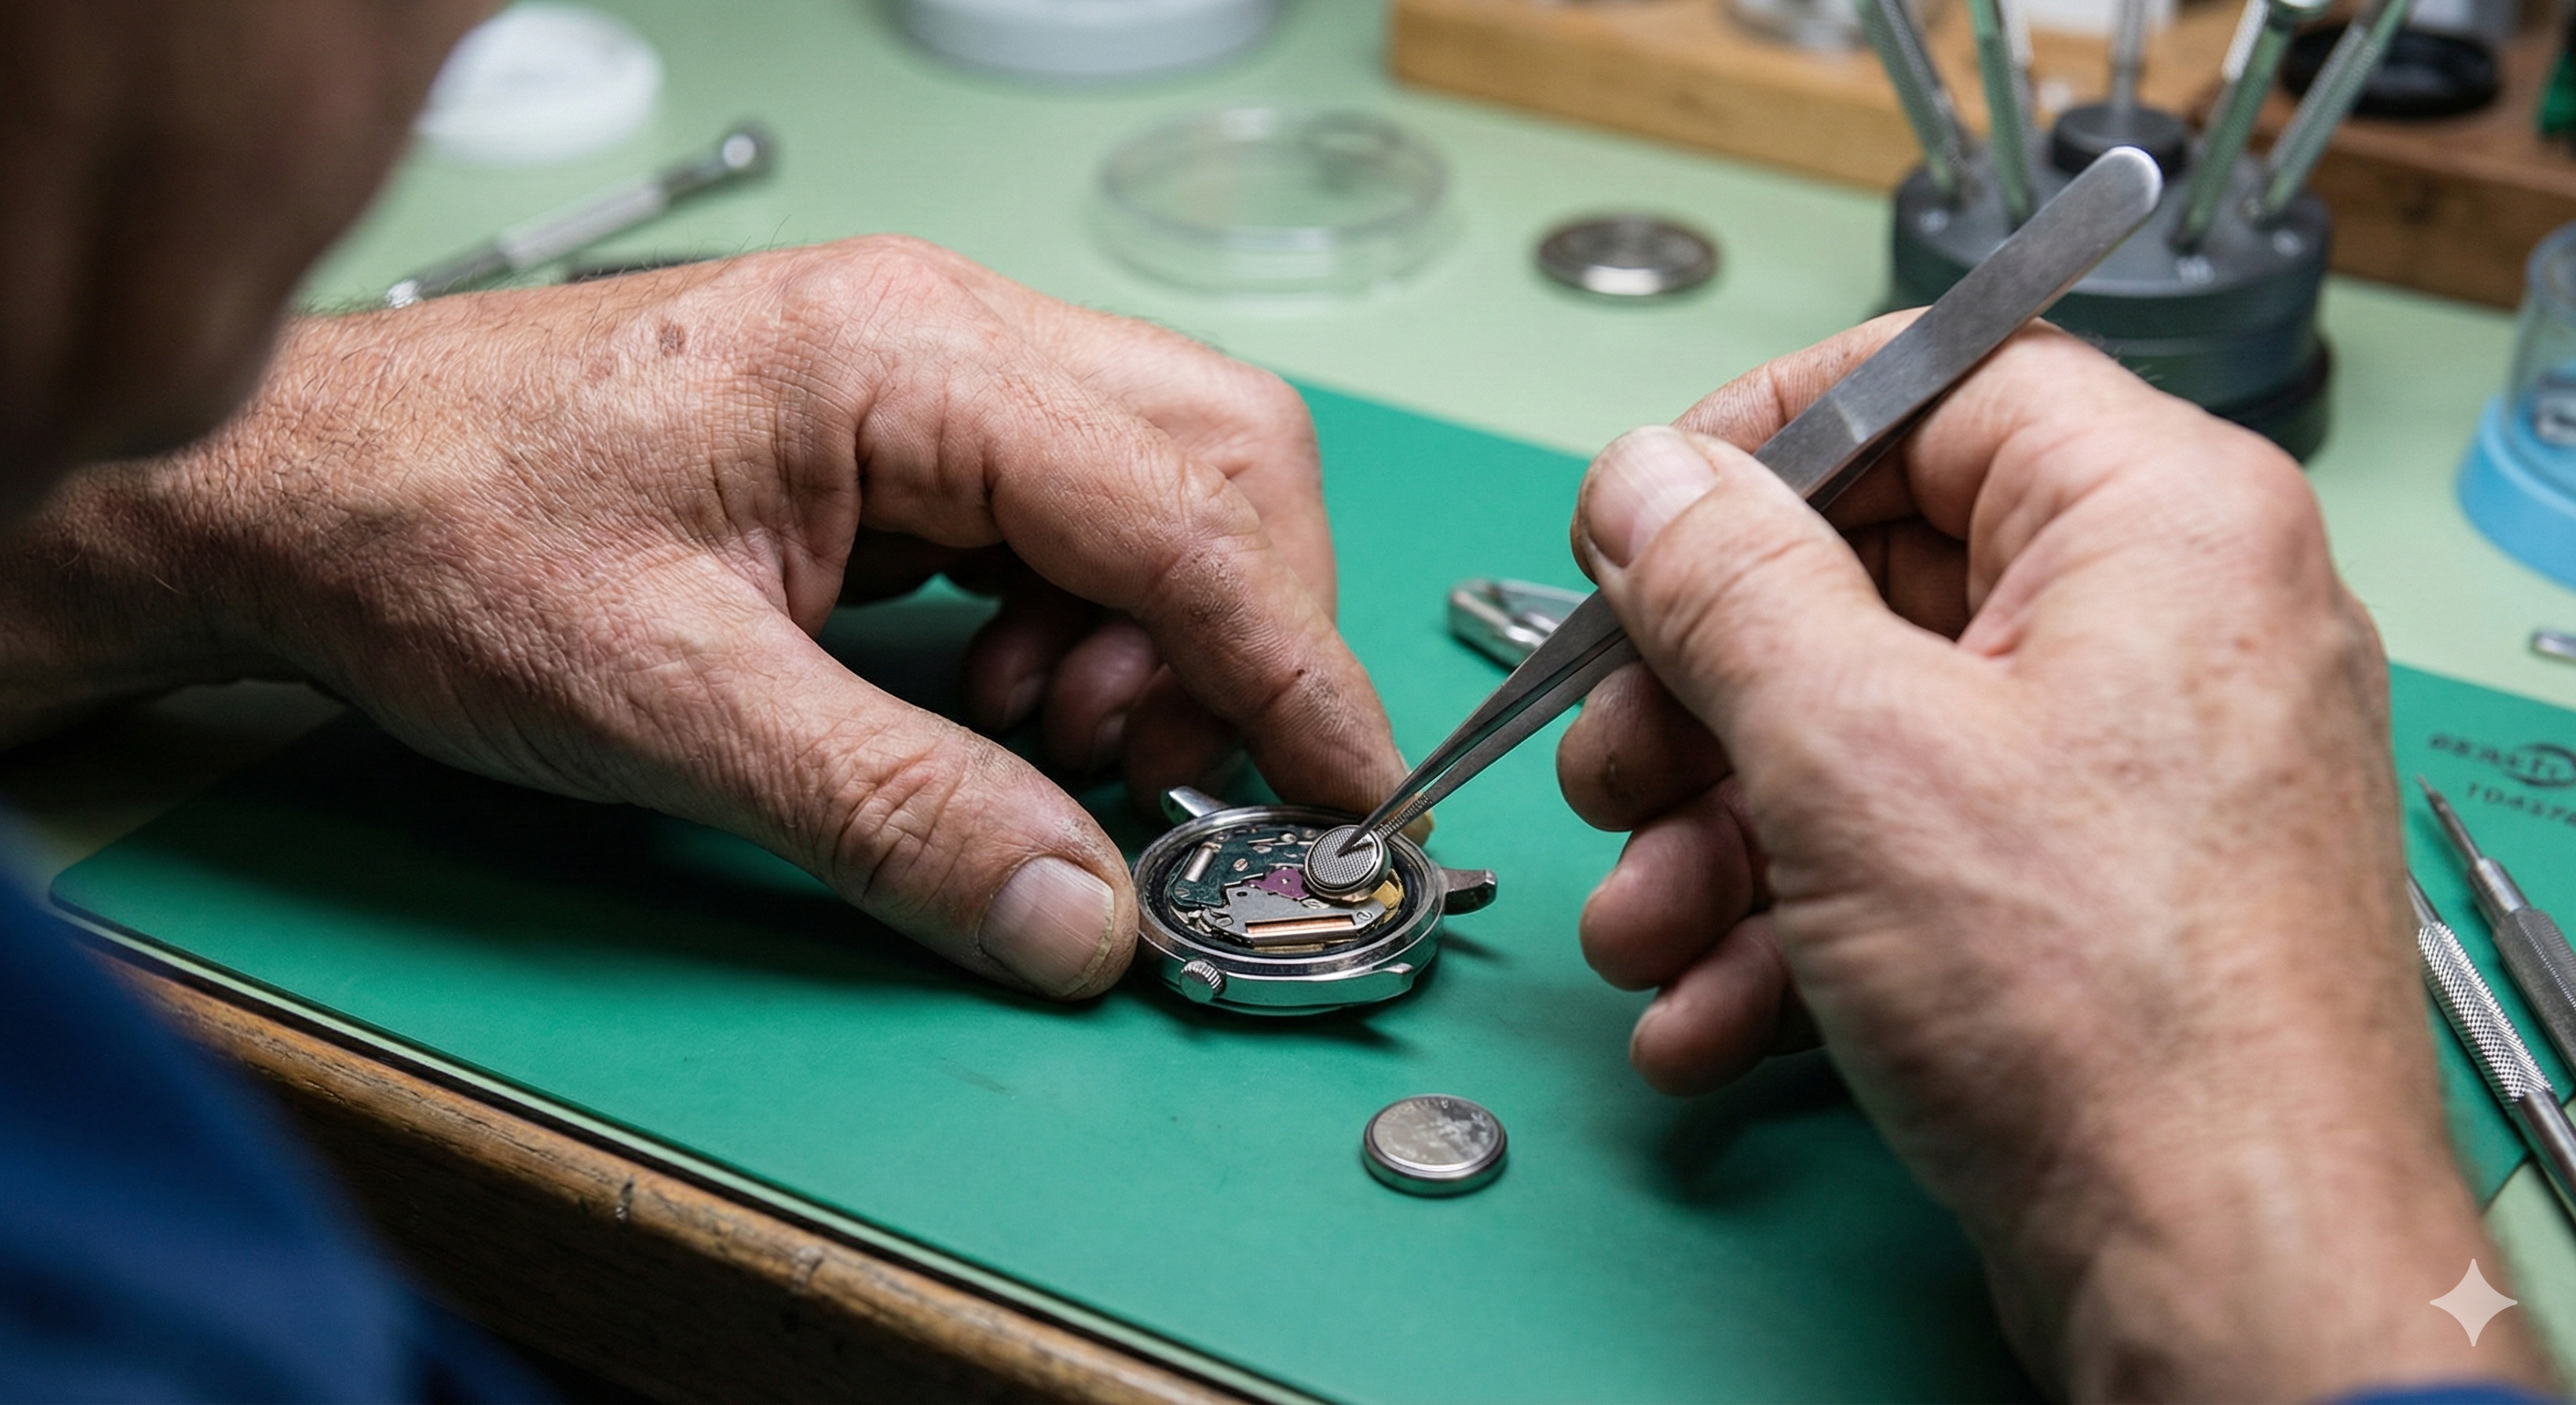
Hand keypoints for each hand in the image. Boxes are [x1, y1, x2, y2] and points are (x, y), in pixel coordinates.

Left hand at [0, 237, 1405, 998]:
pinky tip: (1007, 696)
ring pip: (1165, 485)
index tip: (1352, 790)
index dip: (1290, 663)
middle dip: (1237, 634)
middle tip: (1152, 773)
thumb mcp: (670, 705)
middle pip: (1219, 459)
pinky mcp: (901, 432)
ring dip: (1162, 638)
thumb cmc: (439, 540)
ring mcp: (925, 372)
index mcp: (900, 356)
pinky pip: (1077, 518)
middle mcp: (939, 331)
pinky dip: (1092, 626)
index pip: (1183, 505)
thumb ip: (896, 809)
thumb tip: (1081, 914)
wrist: (295, 492)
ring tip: (1047, 737)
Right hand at [1558, 316, 2544, 1397]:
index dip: (1765, 441)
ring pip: (1867, 737)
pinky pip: (1910, 855)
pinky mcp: (2091, 897)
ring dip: (1717, 838)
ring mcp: (2131, 772)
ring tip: (1644, 927)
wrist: (2222, 1269)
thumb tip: (1649, 480)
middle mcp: (2164, 626)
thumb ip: (1726, 585)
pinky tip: (1713, 1009)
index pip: (1941, 384)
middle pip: (1872, 579)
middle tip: (1612, 760)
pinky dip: (1794, 924)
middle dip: (1702, 697)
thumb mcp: (1849, 748)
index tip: (1644, 521)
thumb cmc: (2111, 1011)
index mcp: (2158, 521)